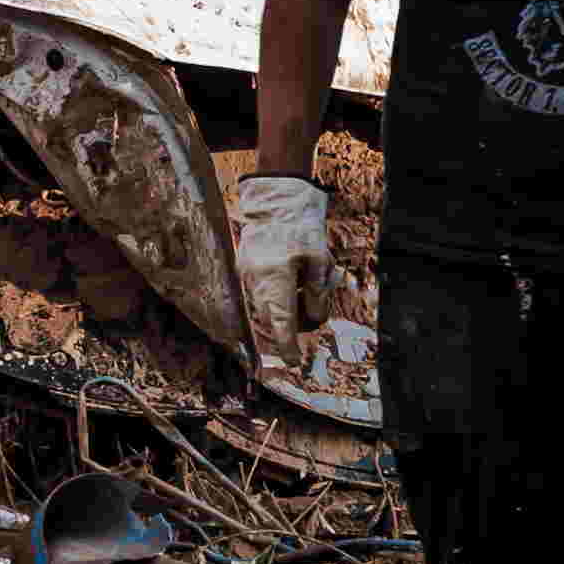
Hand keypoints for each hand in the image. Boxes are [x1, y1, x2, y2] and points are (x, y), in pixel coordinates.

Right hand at [230, 171, 330, 347]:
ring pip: (263, 310)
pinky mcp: (244, 271)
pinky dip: (272, 300)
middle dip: (290, 326)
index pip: (281, 323)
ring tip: (301, 292)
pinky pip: (257, 296)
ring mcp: (246, 277)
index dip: (287, 346)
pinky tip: (288, 283)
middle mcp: (256, 282)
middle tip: (310, 312)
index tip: (293, 362)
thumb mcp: (319, 261)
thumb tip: (314, 320)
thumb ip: (317, 294)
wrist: (277, 202)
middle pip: (271, 321)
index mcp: (276, 279)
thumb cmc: (302, 229)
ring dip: (281, 313)